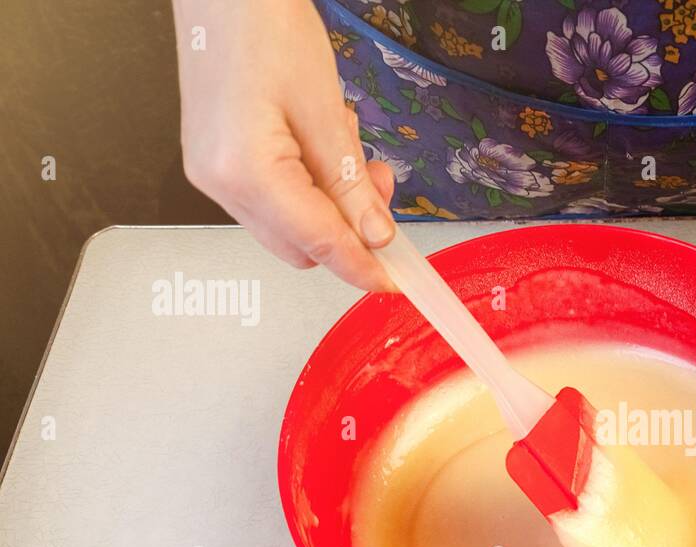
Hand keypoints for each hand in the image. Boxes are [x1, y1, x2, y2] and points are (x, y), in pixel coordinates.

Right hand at [173, 0, 395, 290]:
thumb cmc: (263, 27)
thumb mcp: (325, 111)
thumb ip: (351, 183)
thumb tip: (376, 235)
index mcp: (244, 174)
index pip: (318, 242)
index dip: (362, 266)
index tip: (395, 282)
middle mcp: (219, 184)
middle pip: (301, 245)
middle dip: (349, 228)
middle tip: (380, 186)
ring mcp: (212, 174)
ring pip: (289, 223)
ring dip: (331, 202)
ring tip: (348, 147)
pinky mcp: (216, 160)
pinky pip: (273, 196)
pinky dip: (307, 183)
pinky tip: (319, 140)